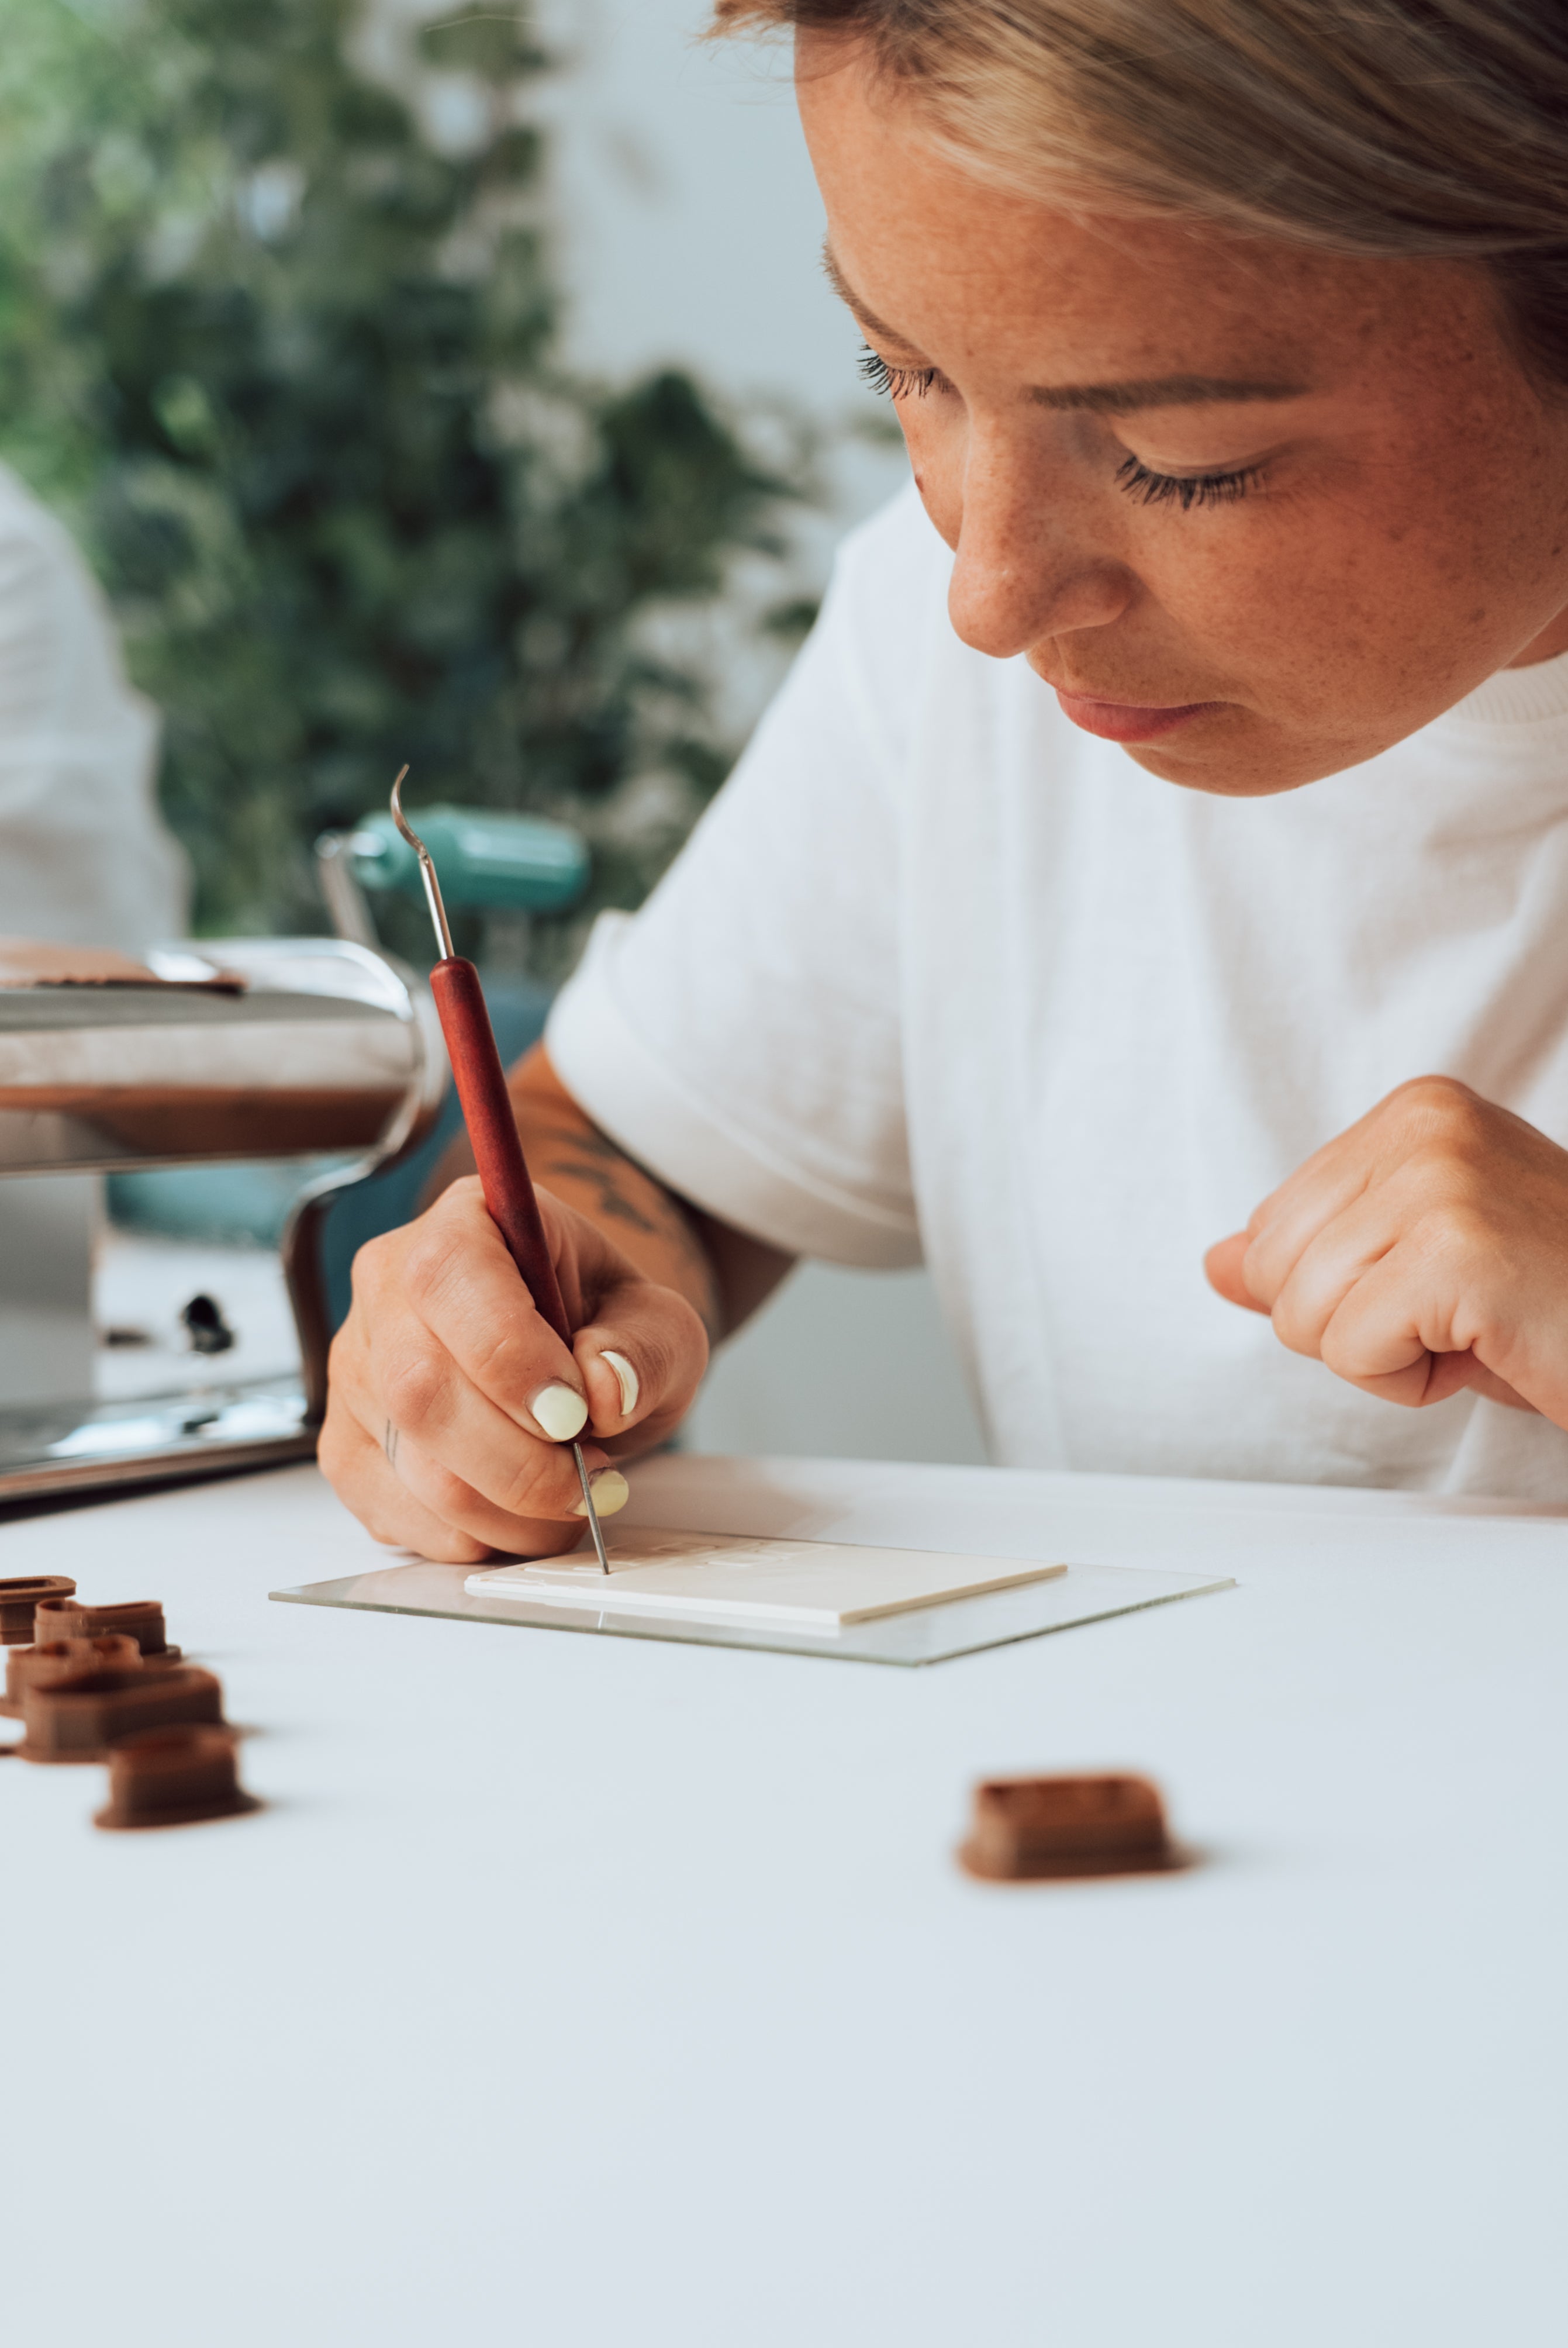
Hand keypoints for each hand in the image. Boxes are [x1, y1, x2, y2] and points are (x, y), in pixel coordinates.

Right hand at [319, 1175, 708, 1561]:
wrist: (575, 1365)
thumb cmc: (607, 1329)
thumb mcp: (659, 1322)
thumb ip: (645, 1348)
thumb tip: (606, 1389)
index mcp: (463, 1223)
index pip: (448, 1277)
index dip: (511, 1358)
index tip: (578, 1414)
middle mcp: (386, 1287)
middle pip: (420, 1388)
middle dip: (521, 1461)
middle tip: (590, 1479)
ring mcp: (356, 1370)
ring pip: (414, 1466)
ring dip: (511, 1509)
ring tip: (570, 1496)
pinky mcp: (347, 1446)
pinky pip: (400, 1515)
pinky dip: (477, 1535)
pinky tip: (520, 1512)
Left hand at [1204, 1076, 1567, 1421]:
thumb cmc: (1553, 1304)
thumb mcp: (1415, 1266)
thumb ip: (1310, 1256)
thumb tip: (1218, 1261)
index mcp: (1416, 1113)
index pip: (1271, 1228)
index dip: (1343, 1289)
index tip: (1441, 1284)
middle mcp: (1427, 1127)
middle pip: (1273, 1269)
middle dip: (1352, 1324)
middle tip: (1460, 1314)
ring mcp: (1444, 1180)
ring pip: (1303, 1315)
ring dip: (1388, 1356)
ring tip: (1478, 1327)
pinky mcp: (1458, 1250)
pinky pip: (1350, 1349)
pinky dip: (1410, 1381)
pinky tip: (1486, 1348)